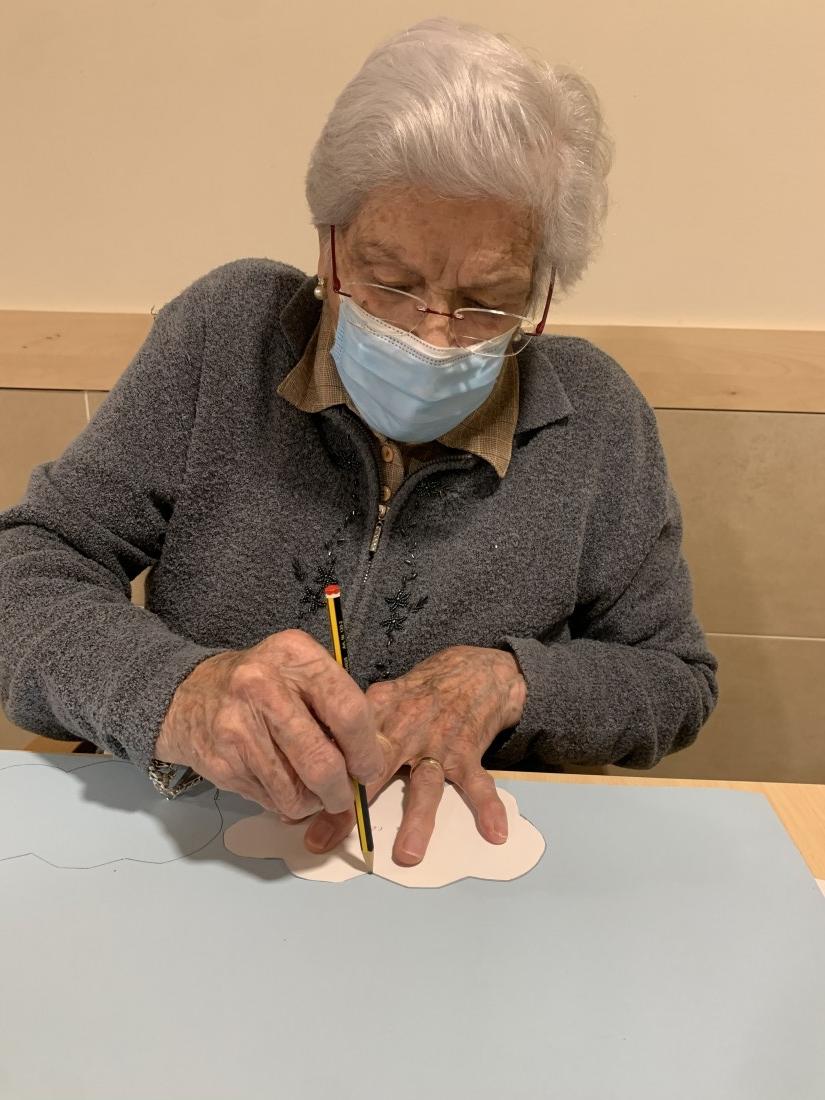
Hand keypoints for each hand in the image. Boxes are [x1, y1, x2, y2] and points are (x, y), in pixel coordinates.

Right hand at [155, 629, 383, 818]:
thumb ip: (339, 706)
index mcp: (294, 655)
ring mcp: (238, 726)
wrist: (187, 694)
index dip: (366, 749)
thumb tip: (375, 758)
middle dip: (341, 790)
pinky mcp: (222, 762)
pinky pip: (270, 800)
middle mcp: (263, 686)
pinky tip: (281, 785)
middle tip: (345, 796)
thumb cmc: (260, 685)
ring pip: (296, 791)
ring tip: (313, 792)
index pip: (347, 710)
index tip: (370, 767)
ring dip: (313, 802)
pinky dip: (285, 803)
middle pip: (322, 761)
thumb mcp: (300, 673)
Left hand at [303, 645, 525, 864]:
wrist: (475, 671)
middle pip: (374, 772)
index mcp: (381, 716)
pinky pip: (480, 784)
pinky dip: (489, 808)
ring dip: (417, 821)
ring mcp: (439, 745)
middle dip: (349, 808)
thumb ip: (357, 726)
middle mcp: (407, 731)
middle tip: (324, 838)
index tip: (296, 806)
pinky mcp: (468, 754)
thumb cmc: (423, 690)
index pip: (344, 749)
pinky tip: (494, 833)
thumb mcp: (385, 695)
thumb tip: (316, 751)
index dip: (320, 778)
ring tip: (406, 854)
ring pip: (425, 786)